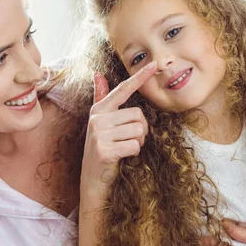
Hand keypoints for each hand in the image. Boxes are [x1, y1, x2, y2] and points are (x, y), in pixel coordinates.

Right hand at [80, 61, 156, 198]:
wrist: (92, 180)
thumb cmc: (101, 148)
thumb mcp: (100, 123)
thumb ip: (101, 98)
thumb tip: (97, 74)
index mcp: (99, 109)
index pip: (123, 90)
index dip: (139, 77)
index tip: (153, 65)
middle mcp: (97, 119)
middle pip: (138, 115)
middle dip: (141, 130)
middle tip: (128, 140)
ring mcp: (99, 135)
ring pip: (138, 131)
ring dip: (138, 142)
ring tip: (124, 148)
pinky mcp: (105, 150)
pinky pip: (135, 146)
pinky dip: (134, 153)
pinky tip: (122, 157)